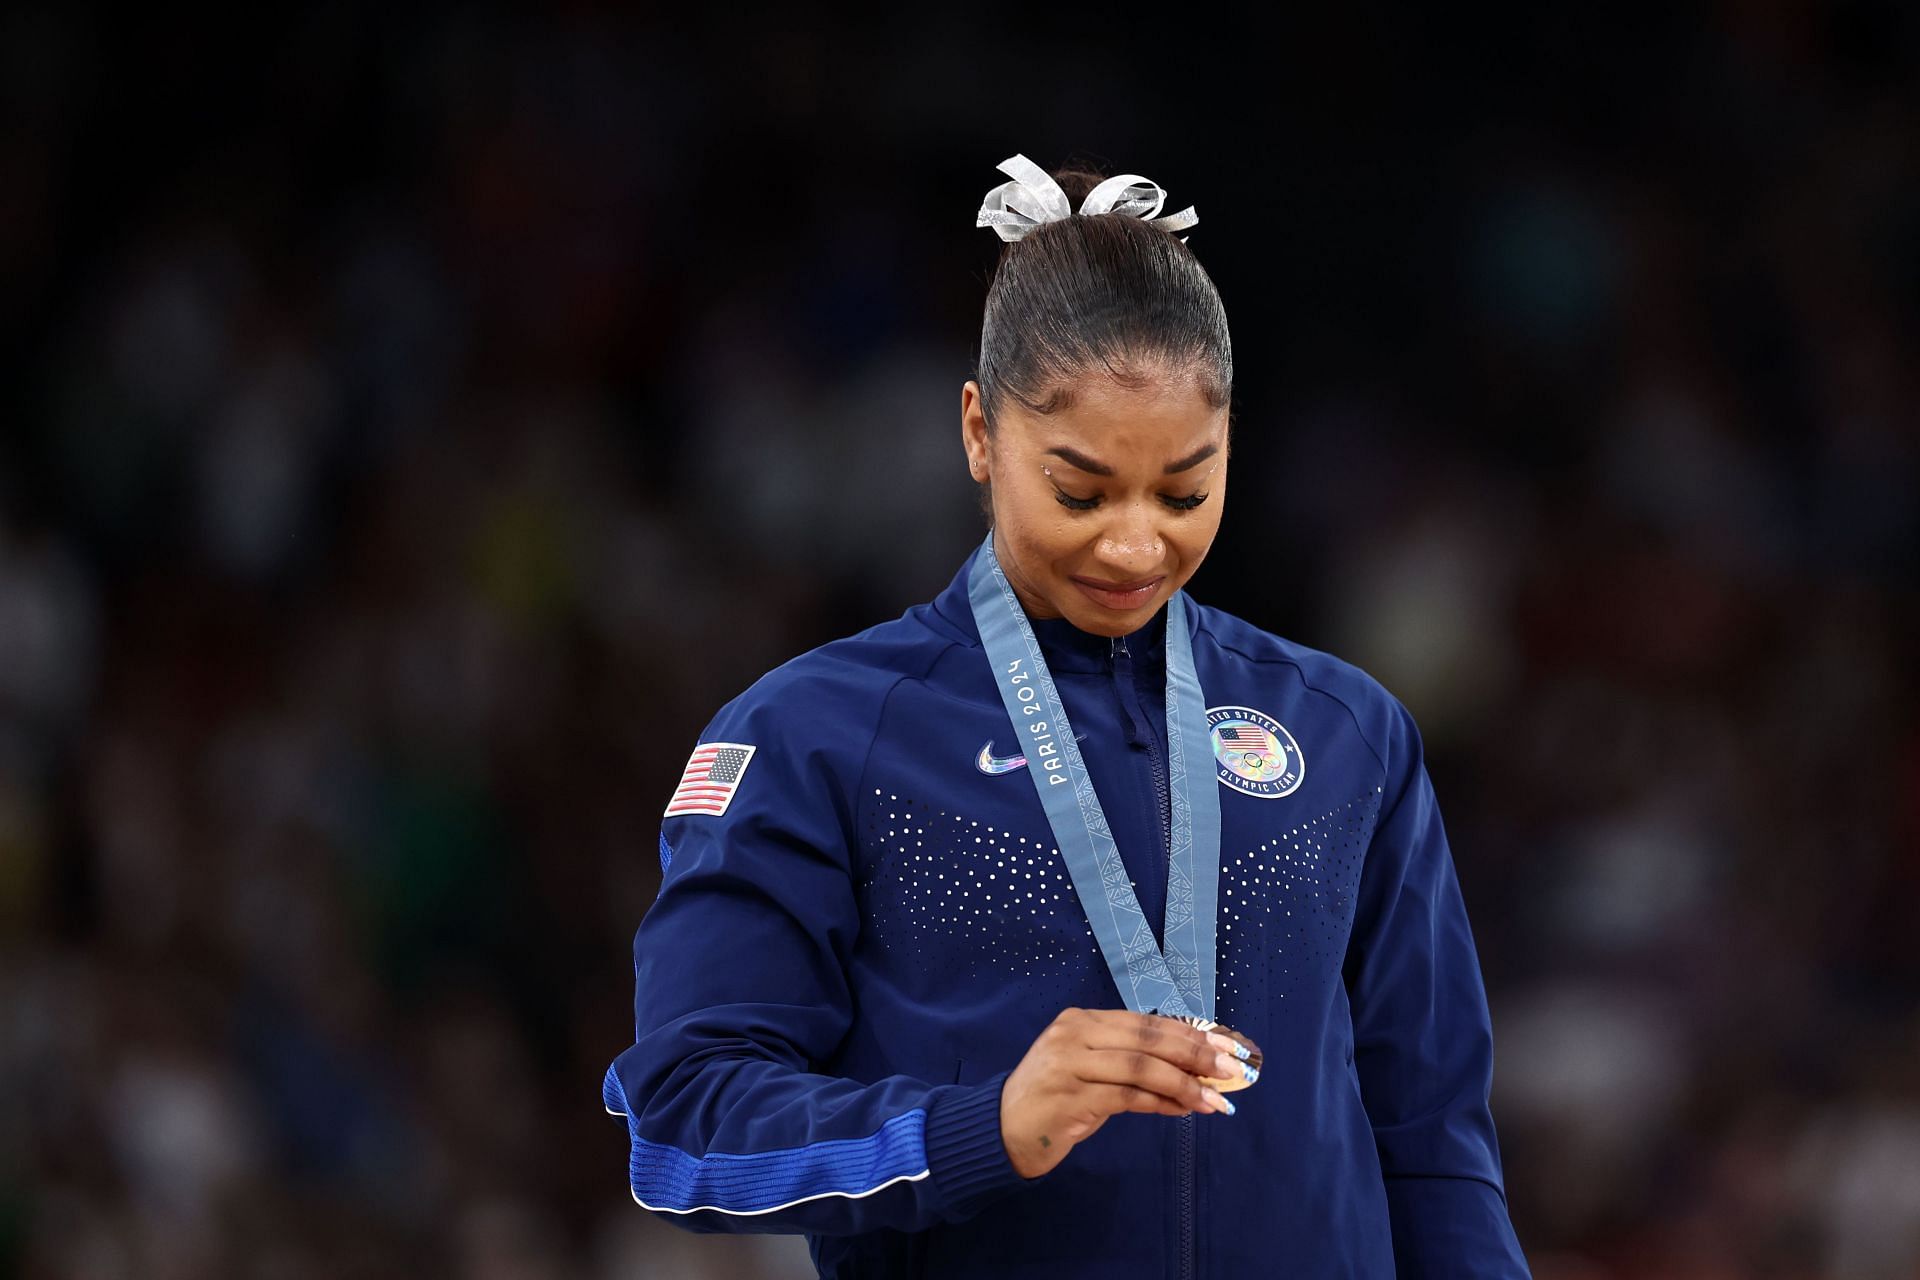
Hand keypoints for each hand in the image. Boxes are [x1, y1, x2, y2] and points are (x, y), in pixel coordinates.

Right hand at [998, 1007, 1245, 1178]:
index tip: (1225, 1046)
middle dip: (1195, 1053)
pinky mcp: (1070, 1098)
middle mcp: (1074, 1034)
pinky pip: (1128, 1097)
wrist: (1003, 1128)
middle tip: (1230, 1069)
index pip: (1146, 1022)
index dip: (1189, 1033)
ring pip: (1142, 1068)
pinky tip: (1184, 1111)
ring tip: (1215, 1100)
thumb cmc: (1055, 1096)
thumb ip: (1131, 1061)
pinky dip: (1162, 1104)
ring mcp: (1069, 1064)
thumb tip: (1193, 1066)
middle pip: (1148, 1039)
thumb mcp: (1090, 1067)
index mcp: (1082, 1020)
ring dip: (1185, 1084)